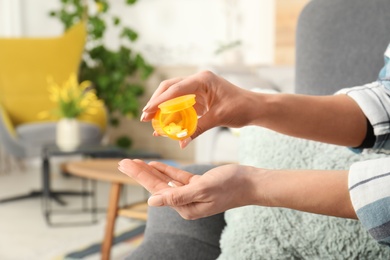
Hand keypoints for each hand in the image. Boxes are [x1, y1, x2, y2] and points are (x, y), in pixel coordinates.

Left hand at [118, 159, 256, 219]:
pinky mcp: (198, 184)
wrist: (251, 182)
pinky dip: (166, 170)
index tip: (124, 165)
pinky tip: (155, 164)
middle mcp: (185, 202)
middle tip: (122, 162)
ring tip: (133, 162)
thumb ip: (177, 196)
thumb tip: (152, 202)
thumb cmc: (230, 186)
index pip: (156, 189)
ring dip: (150, 170)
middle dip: (139, 173)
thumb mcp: (202, 189)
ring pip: (165, 180)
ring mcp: (191, 193)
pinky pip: (177, 177)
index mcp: (185, 207)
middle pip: (157, 185)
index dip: (139, 175)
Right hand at [140, 70, 255, 147]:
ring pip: (174, 96)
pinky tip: (166, 125)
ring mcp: (198, 88)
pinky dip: (174, 114)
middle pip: (170, 89)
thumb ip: (198, 129)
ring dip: (163, 109)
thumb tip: (180, 143)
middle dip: (156, 103)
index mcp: (203, 79)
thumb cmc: (241, 108)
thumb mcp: (218, 118)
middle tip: (145, 117)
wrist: (255, 108)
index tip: (147, 111)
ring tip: (151, 123)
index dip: (159, 101)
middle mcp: (198, 81)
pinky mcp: (199, 98)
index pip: (176, 89)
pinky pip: (182, 105)